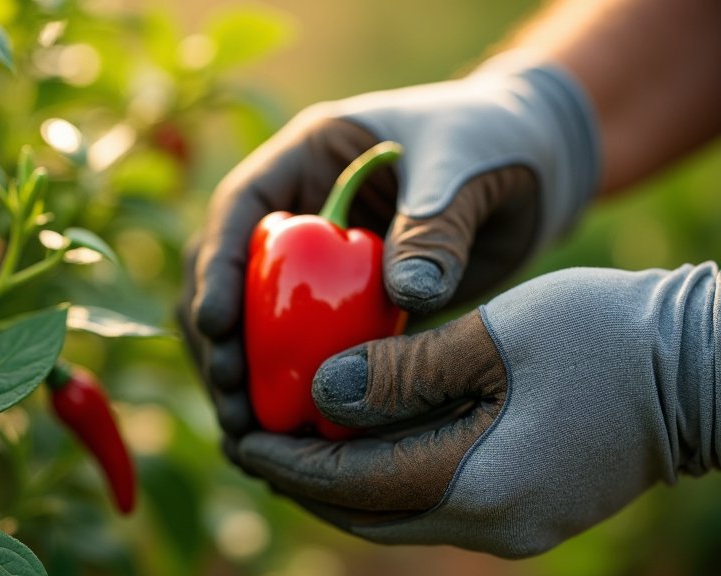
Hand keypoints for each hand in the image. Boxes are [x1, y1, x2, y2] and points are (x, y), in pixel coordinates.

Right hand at [181, 55, 600, 437]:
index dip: (218, 268)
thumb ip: (434, 228)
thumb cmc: (495, 144)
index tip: (215, 325)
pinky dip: (291, 390)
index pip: (239, 209)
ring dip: (243, 375)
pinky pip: (303, 349)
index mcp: (305, 158)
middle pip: (231, 275)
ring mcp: (314, 263)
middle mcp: (296, 212)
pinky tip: (288, 438)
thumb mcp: (463, 171)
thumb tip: (410, 297)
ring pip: (254, 320)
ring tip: (247, 433)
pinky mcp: (342, 306)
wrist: (537, 171)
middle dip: (219, 338)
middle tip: (232, 398)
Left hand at [232, 263, 719, 557]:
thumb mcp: (492, 338)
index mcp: (478, 483)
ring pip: (395, 512)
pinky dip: (384, 473)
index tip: (237, 435)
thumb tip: (319, 396)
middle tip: (252, 440)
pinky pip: (430, 500)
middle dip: (302, 480)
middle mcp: (490, 524)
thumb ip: (400, 374)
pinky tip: (362, 438)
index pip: (351, 483)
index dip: (287, 461)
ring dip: (340, 481)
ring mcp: (512, 525)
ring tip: (292, 439)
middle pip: (365, 511)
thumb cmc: (605, 336)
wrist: (701, 368)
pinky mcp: (525, 509)